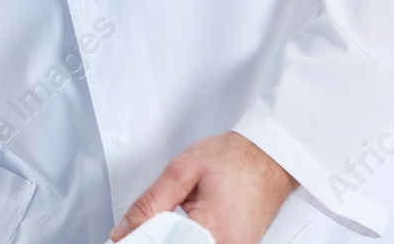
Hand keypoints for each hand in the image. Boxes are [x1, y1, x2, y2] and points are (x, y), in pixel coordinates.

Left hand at [110, 131, 296, 243]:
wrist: (269, 157)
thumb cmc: (235, 158)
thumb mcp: (180, 171)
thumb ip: (149, 203)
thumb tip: (124, 230)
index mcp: (213, 228)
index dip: (143, 239)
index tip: (127, 236)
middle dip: (159, 238)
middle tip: (154, 220)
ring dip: (176, 237)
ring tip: (180, 215)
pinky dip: (192, 237)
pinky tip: (190, 225)